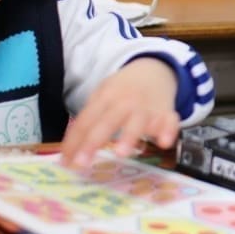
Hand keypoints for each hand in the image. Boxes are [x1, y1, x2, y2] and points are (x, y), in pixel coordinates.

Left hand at [60, 58, 181, 167]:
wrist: (154, 70)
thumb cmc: (123, 90)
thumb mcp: (102, 95)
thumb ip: (90, 119)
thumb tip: (70, 152)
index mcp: (105, 97)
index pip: (86, 120)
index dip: (74, 141)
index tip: (65, 162)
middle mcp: (125, 102)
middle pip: (107, 122)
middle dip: (93, 142)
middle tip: (82, 163)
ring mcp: (147, 107)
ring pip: (138, 121)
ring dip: (129, 136)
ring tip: (121, 153)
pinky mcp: (166, 113)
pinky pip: (169, 122)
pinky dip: (168, 131)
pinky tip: (164, 142)